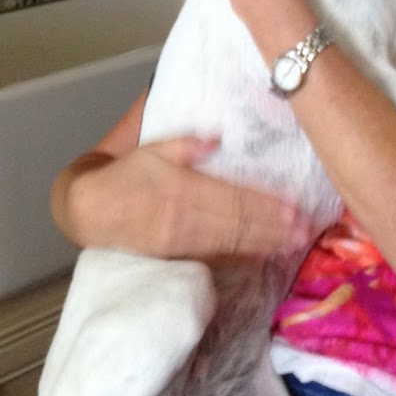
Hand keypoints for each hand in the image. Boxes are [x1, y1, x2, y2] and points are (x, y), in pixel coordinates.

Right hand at [56, 134, 315, 261]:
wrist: (90, 211)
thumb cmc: (124, 176)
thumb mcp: (150, 148)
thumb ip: (184, 144)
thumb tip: (216, 137)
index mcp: (180, 188)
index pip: (232, 198)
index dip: (265, 205)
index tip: (293, 208)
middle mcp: (183, 218)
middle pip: (237, 224)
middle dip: (274, 227)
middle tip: (305, 228)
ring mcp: (180, 242)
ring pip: (230, 244)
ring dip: (264, 244)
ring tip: (293, 243)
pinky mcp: (175, 257)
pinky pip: (214, 258)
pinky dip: (240, 259)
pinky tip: (262, 258)